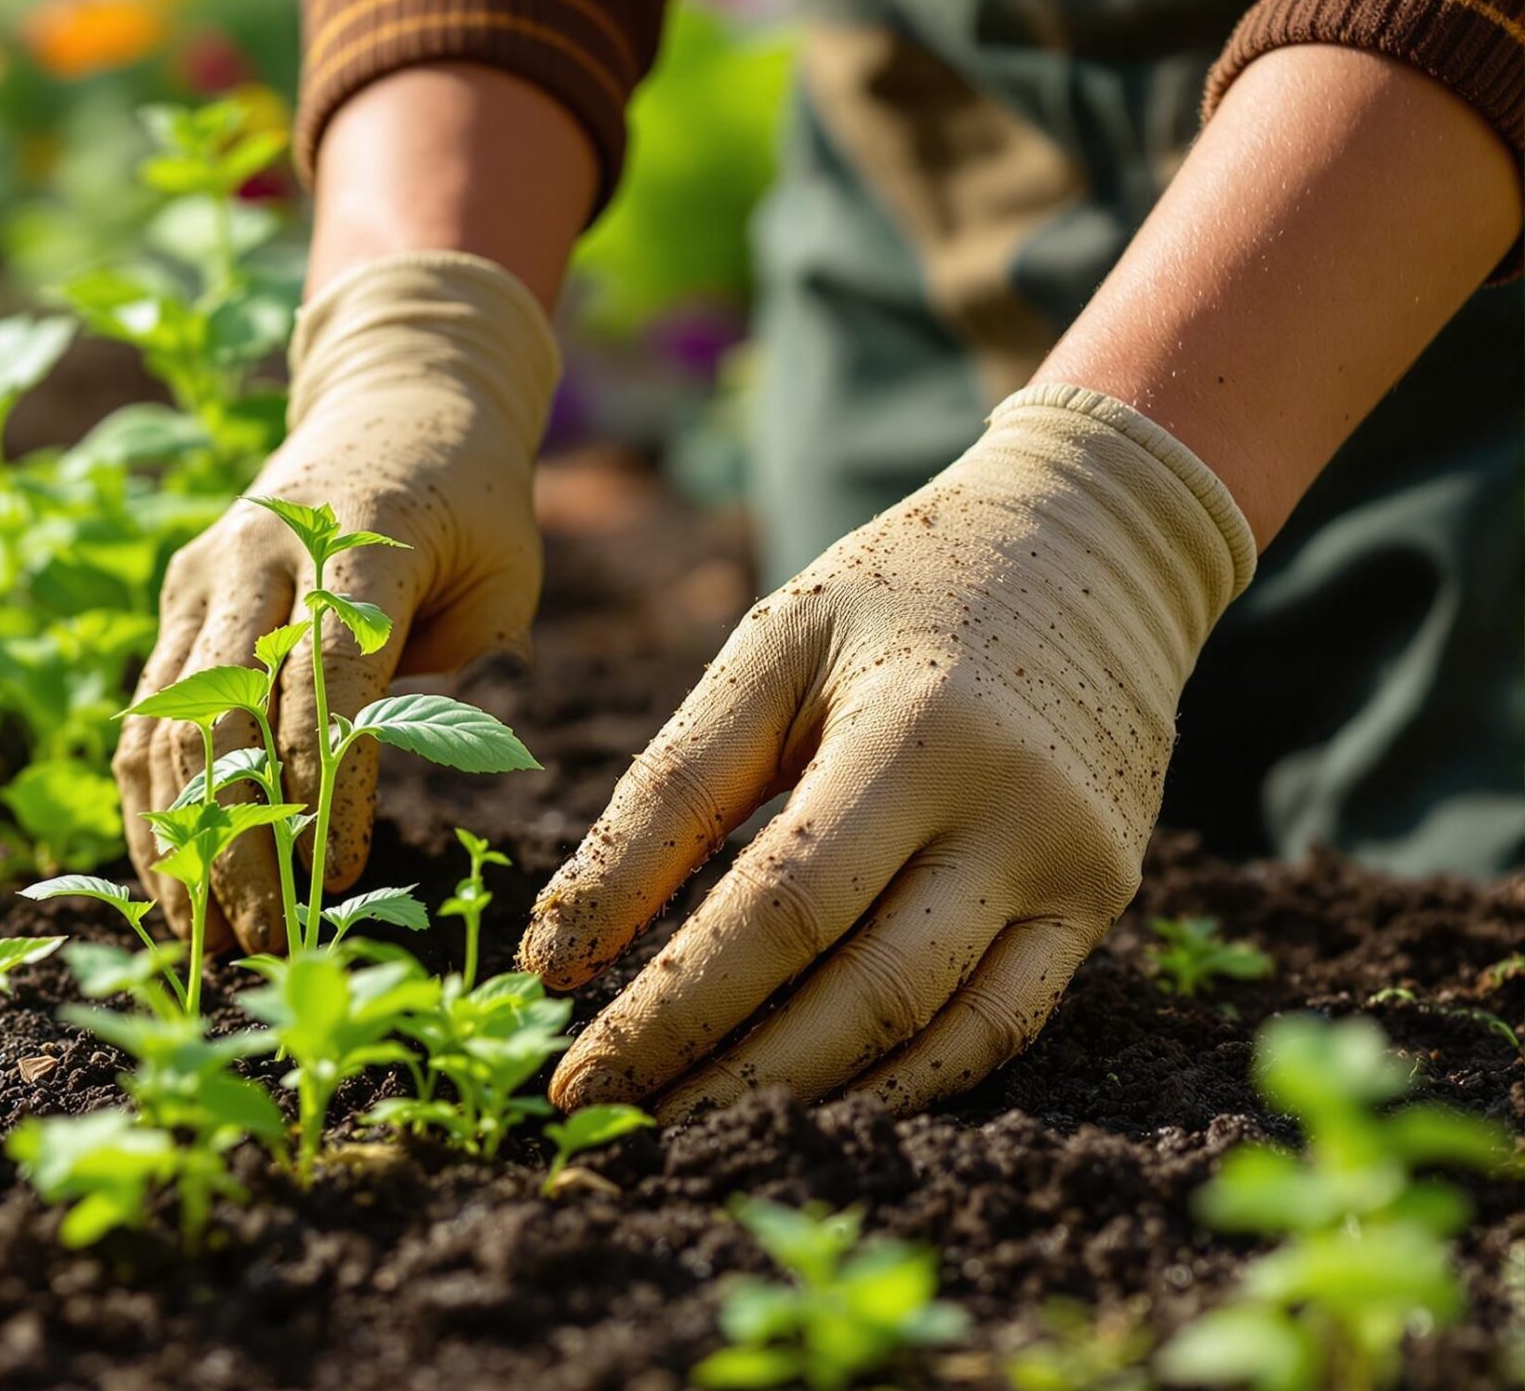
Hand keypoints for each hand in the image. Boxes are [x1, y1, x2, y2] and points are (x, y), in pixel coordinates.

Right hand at [114, 252, 557, 951]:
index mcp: (360, 536)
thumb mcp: (502, 578)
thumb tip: (398, 789)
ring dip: (184, 834)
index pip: (328, 676)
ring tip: (206, 936)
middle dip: (244, 836)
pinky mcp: (179, 594)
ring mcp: (208, 571)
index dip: (324, 783)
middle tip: (266, 939)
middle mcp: (265, 549)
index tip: (335, 875)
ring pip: (174, 718)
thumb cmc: (473, 509)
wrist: (397, 398)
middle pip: (232, 710)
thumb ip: (461, 675)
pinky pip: (151, 712)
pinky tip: (169, 880)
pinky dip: (154, 803)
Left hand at [520, 385, 1256, 1116]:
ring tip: (688, 1125)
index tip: (575, 1071)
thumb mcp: (770, 650)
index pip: (775, 910)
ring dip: (800, 1097)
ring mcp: (1073, 865)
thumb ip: (667, 793)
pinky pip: (1003, 1028)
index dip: (669, 1006)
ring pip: (929, 1031)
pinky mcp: (1106, 898)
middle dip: (719, 1070)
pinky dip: (904, 1086)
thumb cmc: (896, 593)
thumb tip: (558, 953)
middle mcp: (1013, 811)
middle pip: (854, 990)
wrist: (1093, 539)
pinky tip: (810, 1105)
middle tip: (614, 1120)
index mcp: (917, 732)